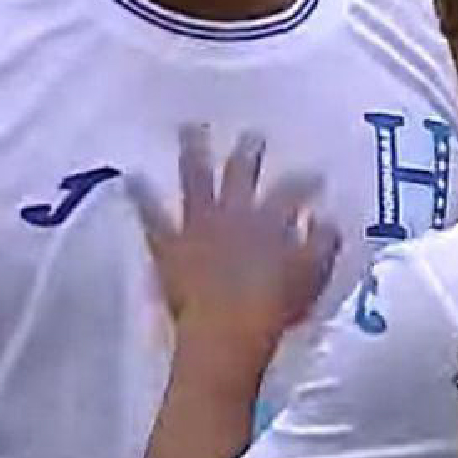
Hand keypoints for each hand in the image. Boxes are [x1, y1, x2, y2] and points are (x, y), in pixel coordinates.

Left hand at [135, 127, 341, 349]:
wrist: (225, 329)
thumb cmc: (273, 308)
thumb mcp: (311, 277)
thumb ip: (320, 245)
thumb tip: (326, 221)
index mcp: (268, 220)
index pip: (292, 191)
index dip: (305, 182)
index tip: (316, 176)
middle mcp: (232, 212)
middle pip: (240, 173)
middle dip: (248, 151)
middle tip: (253, 134)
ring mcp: (197, 226)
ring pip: (195, 179)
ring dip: (193, 152)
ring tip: (189, 128)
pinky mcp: (169, 245)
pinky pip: (151, 217)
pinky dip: (140, 197)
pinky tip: (130, 178)